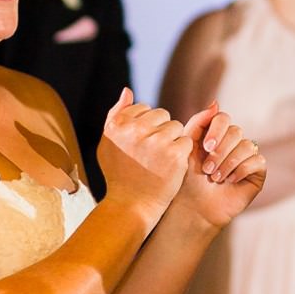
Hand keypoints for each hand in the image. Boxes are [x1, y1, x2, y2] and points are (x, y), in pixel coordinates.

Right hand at [97, 88, 191, 224]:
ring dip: (173, 140)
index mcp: (118, 124)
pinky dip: (182, 153)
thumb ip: (116, 114)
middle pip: (162, 114)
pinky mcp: (175, 154)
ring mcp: (156, 141)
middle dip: (161, 130)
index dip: (146, 125)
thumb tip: (128, 90)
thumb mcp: (108, 143)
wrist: (131, 204)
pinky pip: (186, 141)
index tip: (140, 144)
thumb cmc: (119, 174)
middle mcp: (136, 130)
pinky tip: (170, 166)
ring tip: (161, 159)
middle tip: (152, 152)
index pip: (144, 107)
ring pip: (176, 127)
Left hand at [173, 102, 266, 227]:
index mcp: (217, 134)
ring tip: (215, 178)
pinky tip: (231, 181)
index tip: (205, 146)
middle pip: (236, 131)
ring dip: (229, 163)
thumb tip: (216, 102)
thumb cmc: (187, 179)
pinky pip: (257, 161)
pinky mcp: (257, 172)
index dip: (217, 130)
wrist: (193, 207)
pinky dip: (241, 170)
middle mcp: (234, 143)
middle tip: (207, 169)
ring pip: (248, 145)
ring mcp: (247, 156)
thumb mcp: (187, 147)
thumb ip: (198, 122)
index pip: (223, 118)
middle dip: (220, 151)